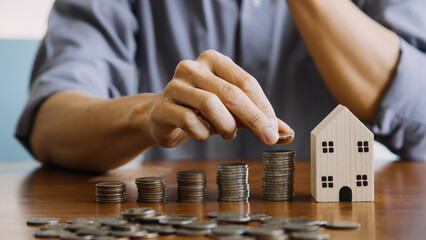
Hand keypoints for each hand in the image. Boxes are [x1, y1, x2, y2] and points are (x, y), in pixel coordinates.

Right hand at [148, 49, 293, 147]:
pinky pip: (191, 122)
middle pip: (231, 93)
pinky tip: (202, 133)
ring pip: (211, 105)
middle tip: (269, 138)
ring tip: (227, 133)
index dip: (263, 107)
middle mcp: (192, 67)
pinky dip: (203, 133)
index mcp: (213, 60)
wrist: (163, 117)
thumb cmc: (201, 110)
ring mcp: (175, 86)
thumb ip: (257, 117)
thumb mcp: (232, 110)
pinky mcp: (163, 107)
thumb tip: (287, 132)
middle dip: (254, 119)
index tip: (276, 129)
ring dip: (226, 126)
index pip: (246, 82)